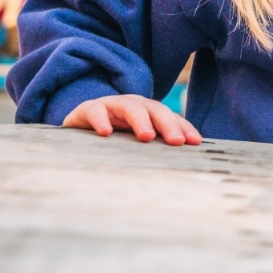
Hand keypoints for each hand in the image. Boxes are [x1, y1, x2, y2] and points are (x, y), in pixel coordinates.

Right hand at [63, 94, 201, 145]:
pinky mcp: (89, 108)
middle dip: (168, 124)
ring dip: (141, 120)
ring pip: (130, 107)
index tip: (195, 142)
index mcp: (149, 112)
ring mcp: (112, 105)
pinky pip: (96, 111)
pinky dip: (101, 120)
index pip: (171, 118)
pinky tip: (105, 132)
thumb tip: (179, 168)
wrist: (78, 126)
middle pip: (156, 110)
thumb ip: (154, 149)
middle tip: (176, 141)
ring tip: (147, 136)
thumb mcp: (134, 142)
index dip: (184, 128)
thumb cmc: (113, 137)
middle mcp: (134, 105)